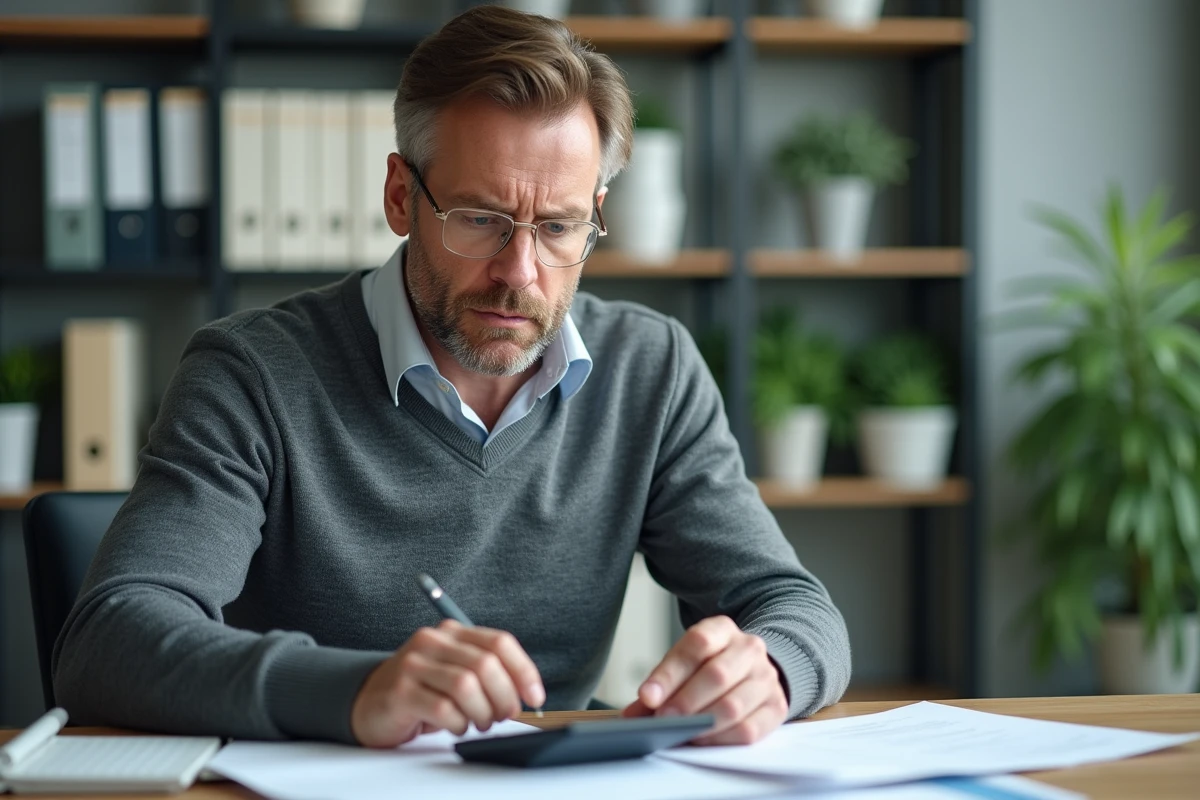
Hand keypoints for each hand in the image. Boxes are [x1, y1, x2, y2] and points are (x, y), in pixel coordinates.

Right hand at [351, 620, 545, 747]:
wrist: (370, 702)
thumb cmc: (422, 691)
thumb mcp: (454, 672)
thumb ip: (487, 673)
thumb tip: (527, 694)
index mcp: (452, 632)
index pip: (500, 642)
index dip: (523, 671)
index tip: (535, 697)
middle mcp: (432, 641)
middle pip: (486, 664)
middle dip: (504, 697)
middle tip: (504, 716)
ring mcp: (414, 664)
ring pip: (466, 686)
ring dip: (482, 712)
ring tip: (479, 722)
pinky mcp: (400, 691)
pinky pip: (443, 709)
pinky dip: (459, 723)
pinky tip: (457, 726)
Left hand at [620, 615, 787, 745]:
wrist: (751, 670)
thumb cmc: (709, 667)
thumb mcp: (684, 664)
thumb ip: (661, 685)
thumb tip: (634, 714)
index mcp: (722, 629)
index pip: (697, 644)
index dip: (670, 673)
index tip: (648, 697)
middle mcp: (749, 648)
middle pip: (717, 674)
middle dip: (685, 702)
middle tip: (663, 720)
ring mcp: (766, 677)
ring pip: (734, 705)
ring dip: (702, 723)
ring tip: (681, 732)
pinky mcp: (776, 706)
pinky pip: (749, 729)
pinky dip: (721, 739)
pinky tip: (703, 739)